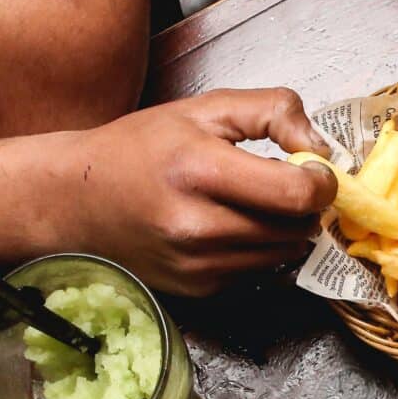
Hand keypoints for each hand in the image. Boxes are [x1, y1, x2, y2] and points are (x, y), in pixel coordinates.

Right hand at [52, 88, 336, 294]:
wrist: (75, 200)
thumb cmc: (139, 148)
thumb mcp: (204, 109)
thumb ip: (272, 111)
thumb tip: (320, 146)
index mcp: (200, 171)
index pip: (295, 194)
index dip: (321, 182)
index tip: (315, 170)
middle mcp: (198, 226)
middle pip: (297, 227)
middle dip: (305, 204)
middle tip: (287, 183)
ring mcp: (199, 265)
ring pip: (285, 253)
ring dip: (287, 229)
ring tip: (258, 202)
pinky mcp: (200, 289)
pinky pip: (261, 272)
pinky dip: (262, 250)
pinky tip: (234, 227)